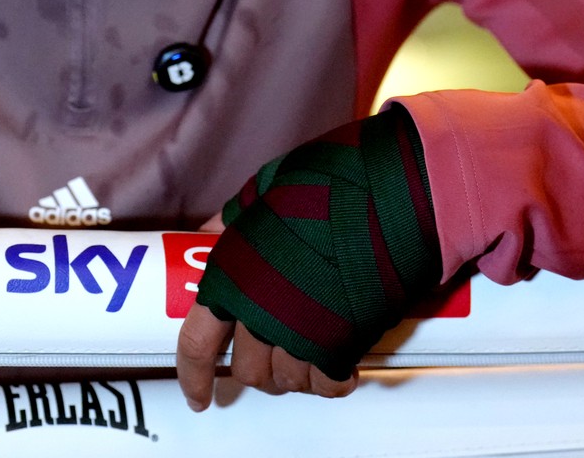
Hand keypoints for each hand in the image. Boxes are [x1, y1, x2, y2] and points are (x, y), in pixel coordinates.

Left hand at [172, 105, 440, 410]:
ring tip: (304, 351)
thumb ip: (233, 220)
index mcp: (232, 277)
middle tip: (267, 352)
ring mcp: (302, 336)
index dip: (193, 376)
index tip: (198, 395)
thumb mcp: (264, 192)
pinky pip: (328, 385)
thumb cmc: (327, 187)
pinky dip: (330, 381)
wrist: (389, 198)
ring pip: (286, 381)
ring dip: (291, 374)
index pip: (197, 344)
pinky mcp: (343, 348)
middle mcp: (261, 314)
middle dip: (254, 366)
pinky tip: (337, 365)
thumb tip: (208, 232)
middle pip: (247, 370)